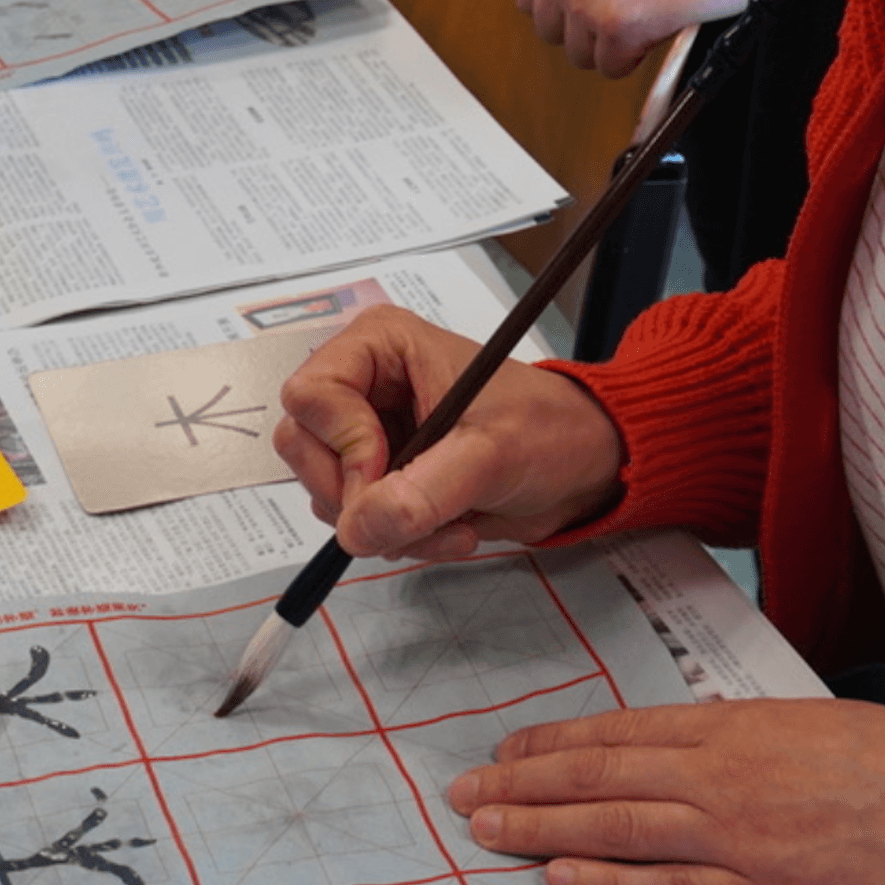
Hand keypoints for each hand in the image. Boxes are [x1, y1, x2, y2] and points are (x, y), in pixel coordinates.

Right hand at [273, 306, 621, 560]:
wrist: (580, 468)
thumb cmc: (549, 429)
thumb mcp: (492, 453)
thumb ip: (424, 490)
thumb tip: (360, 527)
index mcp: (380, 346)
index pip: (310, 394)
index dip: (341, 442)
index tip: (388, 471)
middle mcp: (363, 386)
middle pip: (303, 447)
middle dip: (359, 495)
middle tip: (416, 511)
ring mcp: (367, 436)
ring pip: (327, 494)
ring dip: (388, 526)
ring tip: (452, 521)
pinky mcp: (379, 480)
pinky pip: (355, 522)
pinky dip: (398, 538)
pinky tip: (449, 528)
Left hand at [447, 699, 884, 884]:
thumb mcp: (799, 720)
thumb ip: (729, 733)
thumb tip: (670, 742)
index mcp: (728, 726)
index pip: (615, 732)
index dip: (552, 743)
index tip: (507, 749)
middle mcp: (716, 775)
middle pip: (597, 777)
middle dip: (523, 783)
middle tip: (465, 791)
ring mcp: (732, 836)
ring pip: (614, 828)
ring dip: (541, 828)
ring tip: (487, 828)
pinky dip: (606, 882)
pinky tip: (557, 878)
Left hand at [518, 0, 798, 76]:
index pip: (532, 4)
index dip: (566, 11)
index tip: (593, 6)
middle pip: (553, 35)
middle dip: (587, 31)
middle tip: (627, 9)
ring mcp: (585, 3)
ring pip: (581, 56)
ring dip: (613, 46)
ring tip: (646, 11)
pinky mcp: (615, 28)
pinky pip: (612, 68)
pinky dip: (636, 57)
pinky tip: (657, 24)